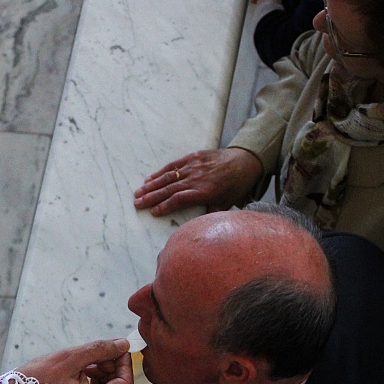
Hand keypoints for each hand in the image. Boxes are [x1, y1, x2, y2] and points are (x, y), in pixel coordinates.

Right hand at [17, 339, 133, 383]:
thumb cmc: (38, 377)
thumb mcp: (70, 357)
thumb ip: (100, 350)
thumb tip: (123, 345)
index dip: (126, 366)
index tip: (118, 350)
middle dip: (118, 369)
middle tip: (105, 353)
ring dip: (109, 372)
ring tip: (90, 360)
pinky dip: (100, 378)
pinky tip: (85, 368)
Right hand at [133, 147, 262, 216]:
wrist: (245, 160)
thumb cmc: (236, 185)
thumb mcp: (227, 203)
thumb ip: (211, 214)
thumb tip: (198, 226)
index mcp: (205, 191)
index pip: (180, 199)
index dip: (165, 206)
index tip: (153, 212)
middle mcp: (197, 178)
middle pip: (169, 189)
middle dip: (151, 197)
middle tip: (137, 203)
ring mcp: (194, 166)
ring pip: (168, 177)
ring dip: (151, 185)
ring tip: (138, 193)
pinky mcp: (193, 156)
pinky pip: (173, 165)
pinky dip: (160, 172)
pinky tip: (149, 179)